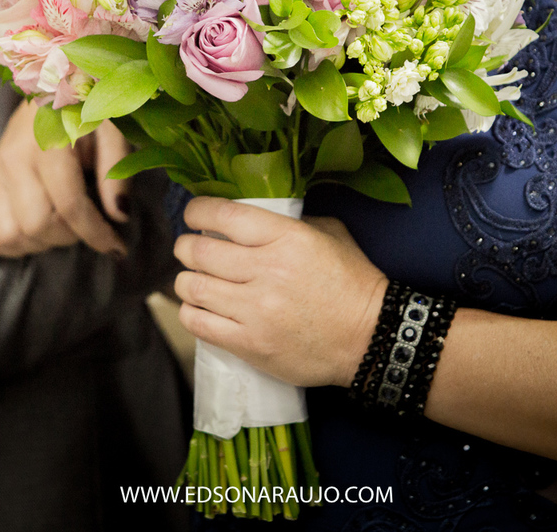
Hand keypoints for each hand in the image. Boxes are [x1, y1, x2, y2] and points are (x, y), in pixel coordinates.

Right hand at [0, 101, 130, 257]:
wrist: (48, 89)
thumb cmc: (87, 113)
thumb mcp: (113, 133)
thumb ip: (116, 174)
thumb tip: (119, 217)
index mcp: (47, 143)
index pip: (69, 205)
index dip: (96, 234)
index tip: (118, 248)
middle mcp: (12, 160)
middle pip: (37, 225)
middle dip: (71, 236)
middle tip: (88, 224)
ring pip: (11, 236)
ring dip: (43, 243)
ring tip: (64, 225)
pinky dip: (13, 245)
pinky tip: (37, 232)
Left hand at [172, 197, 387, 387]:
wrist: (370, 339)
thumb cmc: (353, 284)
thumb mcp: (330, 234)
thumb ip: (291, 221)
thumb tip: (251, 218)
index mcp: (287, 238)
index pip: (224, 216)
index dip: (197, 211)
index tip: (193, 215)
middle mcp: (267, 271)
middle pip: (200, 251)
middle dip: (186, 246)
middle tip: (188, 249)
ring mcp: (257, 310)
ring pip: (194, 287)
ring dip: (186, 280)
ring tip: (192, 279)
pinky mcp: (251, 344)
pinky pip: (199, 323)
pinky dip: (190, 312)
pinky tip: (198, 307)